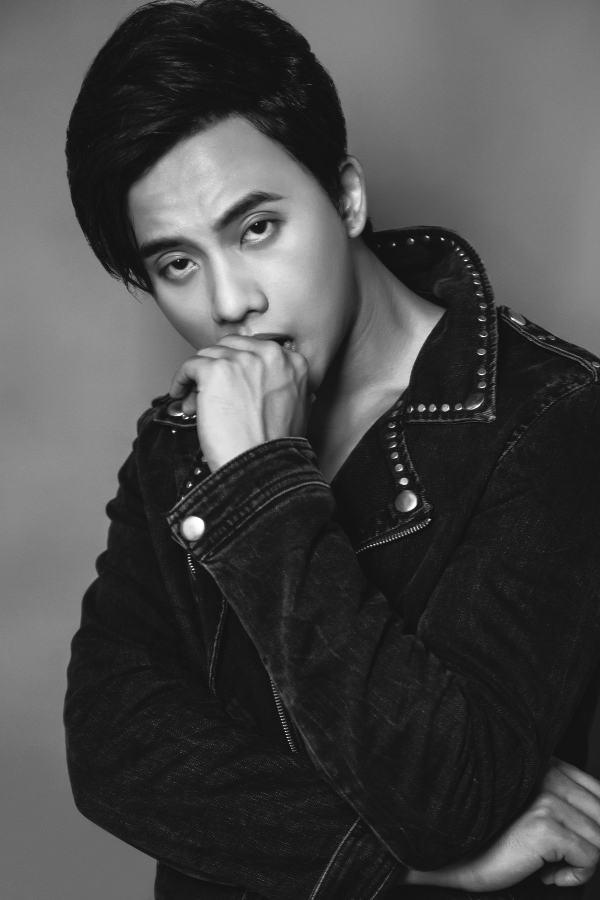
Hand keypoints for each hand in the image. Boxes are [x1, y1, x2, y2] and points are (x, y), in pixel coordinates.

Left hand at [169, 335, 308, 471]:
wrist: (262, 466)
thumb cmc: (275, 446)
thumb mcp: (297, 407)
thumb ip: (284, 386)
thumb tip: (265, 382)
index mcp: (293, 361)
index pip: (254, 349)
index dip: (236, 368)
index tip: (227, 384)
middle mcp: (269, 354)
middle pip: (229, 348)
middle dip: (216, 369)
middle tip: (208, 394)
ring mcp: (242, 360)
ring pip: (207, 356)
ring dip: (198, 379)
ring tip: (195, 404)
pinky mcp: (216, 371)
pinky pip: (190, 366)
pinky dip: (181, 380)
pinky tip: (180, 395)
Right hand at [402, 758, 599, 890]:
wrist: (448, 851)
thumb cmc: (484, 833)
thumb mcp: (528, 807)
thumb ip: (560, 800)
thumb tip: (598, 822)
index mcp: (544, 763)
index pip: (597, 791)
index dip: (594, 823)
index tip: (576, 844)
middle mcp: (547, 773)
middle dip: (589, 845)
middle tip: (560, 858)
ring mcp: (547, 797)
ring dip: (581, 863)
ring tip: (548, 866)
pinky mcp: (545, 825)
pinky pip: (590, 858)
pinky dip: (575, 876)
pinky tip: (545, 873)